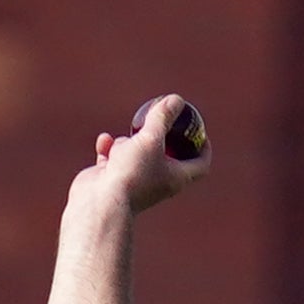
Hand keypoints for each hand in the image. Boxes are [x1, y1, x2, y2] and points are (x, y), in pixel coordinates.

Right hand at [76, 92, 209, 217]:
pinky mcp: (111, 181)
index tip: (200, 132)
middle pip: (167, 157)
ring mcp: (133, 183)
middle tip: (162, 120)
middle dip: (162, 138)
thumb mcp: (150, 138)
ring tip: (123, 141)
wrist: (100, 203)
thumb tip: (176, 100)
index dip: (204, 148)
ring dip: (129, 142)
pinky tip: (104, 140)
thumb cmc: (131, 174)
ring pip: (136, 155)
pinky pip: (112, 159)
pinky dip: (109, 147)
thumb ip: (163, 117)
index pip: (200, 165)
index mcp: (175, 177)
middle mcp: (156, 182)